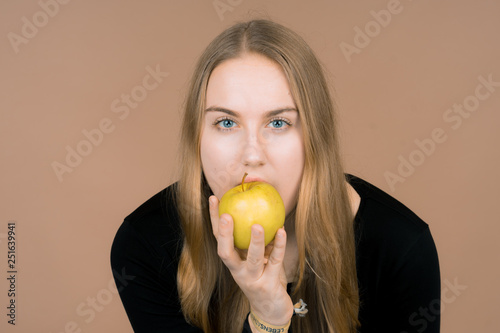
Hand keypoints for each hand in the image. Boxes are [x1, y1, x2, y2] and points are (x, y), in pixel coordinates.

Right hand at [209, 195, 293, 325]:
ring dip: (255, 242)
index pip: (218, 238)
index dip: (214, 219)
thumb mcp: (257, 257)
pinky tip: (282, 230)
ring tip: (256, 225)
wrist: (270, 310)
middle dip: (225, 234)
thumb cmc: (263, 276)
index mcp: (232, 261)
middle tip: (226, 215)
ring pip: (252, 259)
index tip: (214, 198)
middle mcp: (238, 271)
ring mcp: (253, 279)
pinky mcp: (269, 285)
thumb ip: (256, 238)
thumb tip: (257, 205)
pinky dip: (279, 246)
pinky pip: (275, 262)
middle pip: (226, 252)